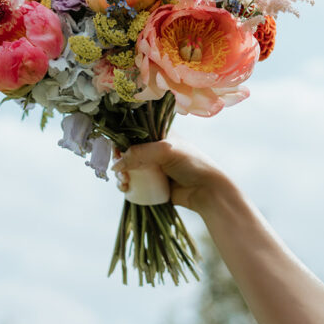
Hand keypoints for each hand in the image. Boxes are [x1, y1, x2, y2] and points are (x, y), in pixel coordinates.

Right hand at [111, 136, 225, 211]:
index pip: (134, 132)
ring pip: (128, 168)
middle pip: (128, 151)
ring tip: (124, 182)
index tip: (117, 150)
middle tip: (120, 171)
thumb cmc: (192, 164)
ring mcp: (153, 167)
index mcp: (159, 134)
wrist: (207, 191)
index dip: (122, 140)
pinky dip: (125, 185)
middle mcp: (154, 149)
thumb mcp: (166, 152)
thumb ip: (140, 153)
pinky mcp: (152, 183)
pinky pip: (134, 182)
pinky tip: (125, 188)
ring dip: (121, 174)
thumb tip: (116, 164)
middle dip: (119, 160)